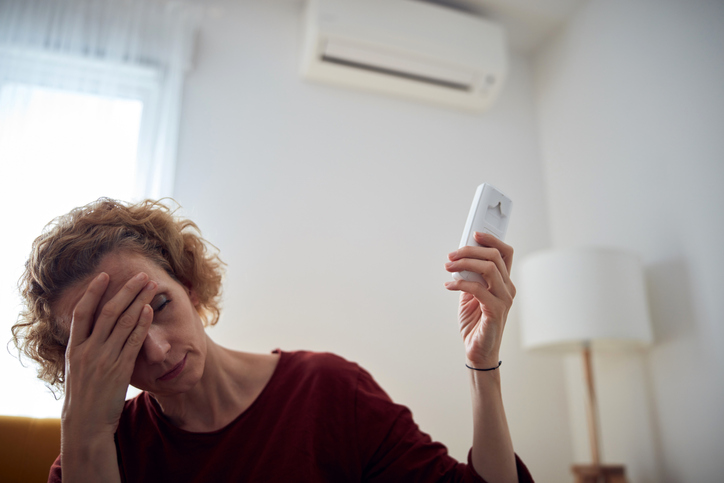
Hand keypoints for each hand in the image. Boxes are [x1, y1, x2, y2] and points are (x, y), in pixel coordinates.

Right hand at [62, 271, 156, 436]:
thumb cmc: (84, 394)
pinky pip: (133, 341)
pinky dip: (142, 323)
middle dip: (126, 290)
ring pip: (123, 322)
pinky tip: (149, 310)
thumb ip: (86, 346)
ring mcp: (104, 359)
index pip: (82, 312)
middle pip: (108, 312)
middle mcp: (87, 350)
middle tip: (141, 275)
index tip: (104, 275)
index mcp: (74, 348)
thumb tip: (94, 328)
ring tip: (151, 286)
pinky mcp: (120, 369)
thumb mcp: (77, 366)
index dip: (93, 292)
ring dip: (139, 301)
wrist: (86, 422)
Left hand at [444, 232, 515, 367]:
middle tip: (451, 255)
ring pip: (489, 269)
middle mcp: (508, 288)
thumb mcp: (470, 294)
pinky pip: (478, 289)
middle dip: (470, 251)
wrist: (477, 350)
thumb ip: (470, 277)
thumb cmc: (475, 322)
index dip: (492, 240)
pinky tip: (448, 285)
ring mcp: (504, 300)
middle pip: (494, 257)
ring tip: (448, 267)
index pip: (505, 253)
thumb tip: (459, 259)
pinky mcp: (496, 311)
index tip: (474, 234)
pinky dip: (460, 283)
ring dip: (464, 264)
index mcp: (504, 282)